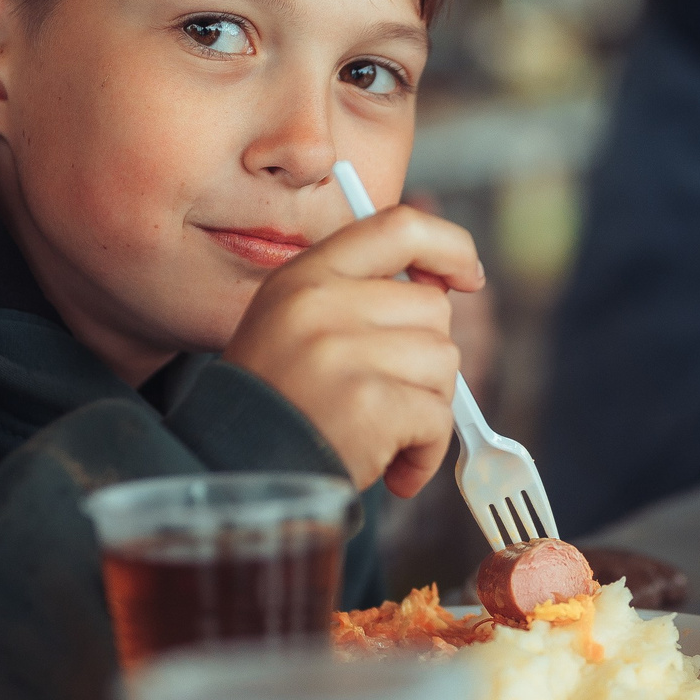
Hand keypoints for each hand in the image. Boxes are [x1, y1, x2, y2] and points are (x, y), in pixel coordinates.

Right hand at [222, 206, 481, 498]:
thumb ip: (356, 295)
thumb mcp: (293, 323)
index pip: (400, 227)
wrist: (230, 472)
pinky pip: (438, 419)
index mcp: (306, 275)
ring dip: (426, 408)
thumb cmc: (276, 405)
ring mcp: (344, 353)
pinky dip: (425, 451)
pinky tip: (390, 468)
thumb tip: (442, 288)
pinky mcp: (369, 404)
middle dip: (426, 359)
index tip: (468, 276)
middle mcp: (322, 304)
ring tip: (380, 433)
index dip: (449, 246)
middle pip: (433, 309)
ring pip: (443, 363)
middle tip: (386, 397)